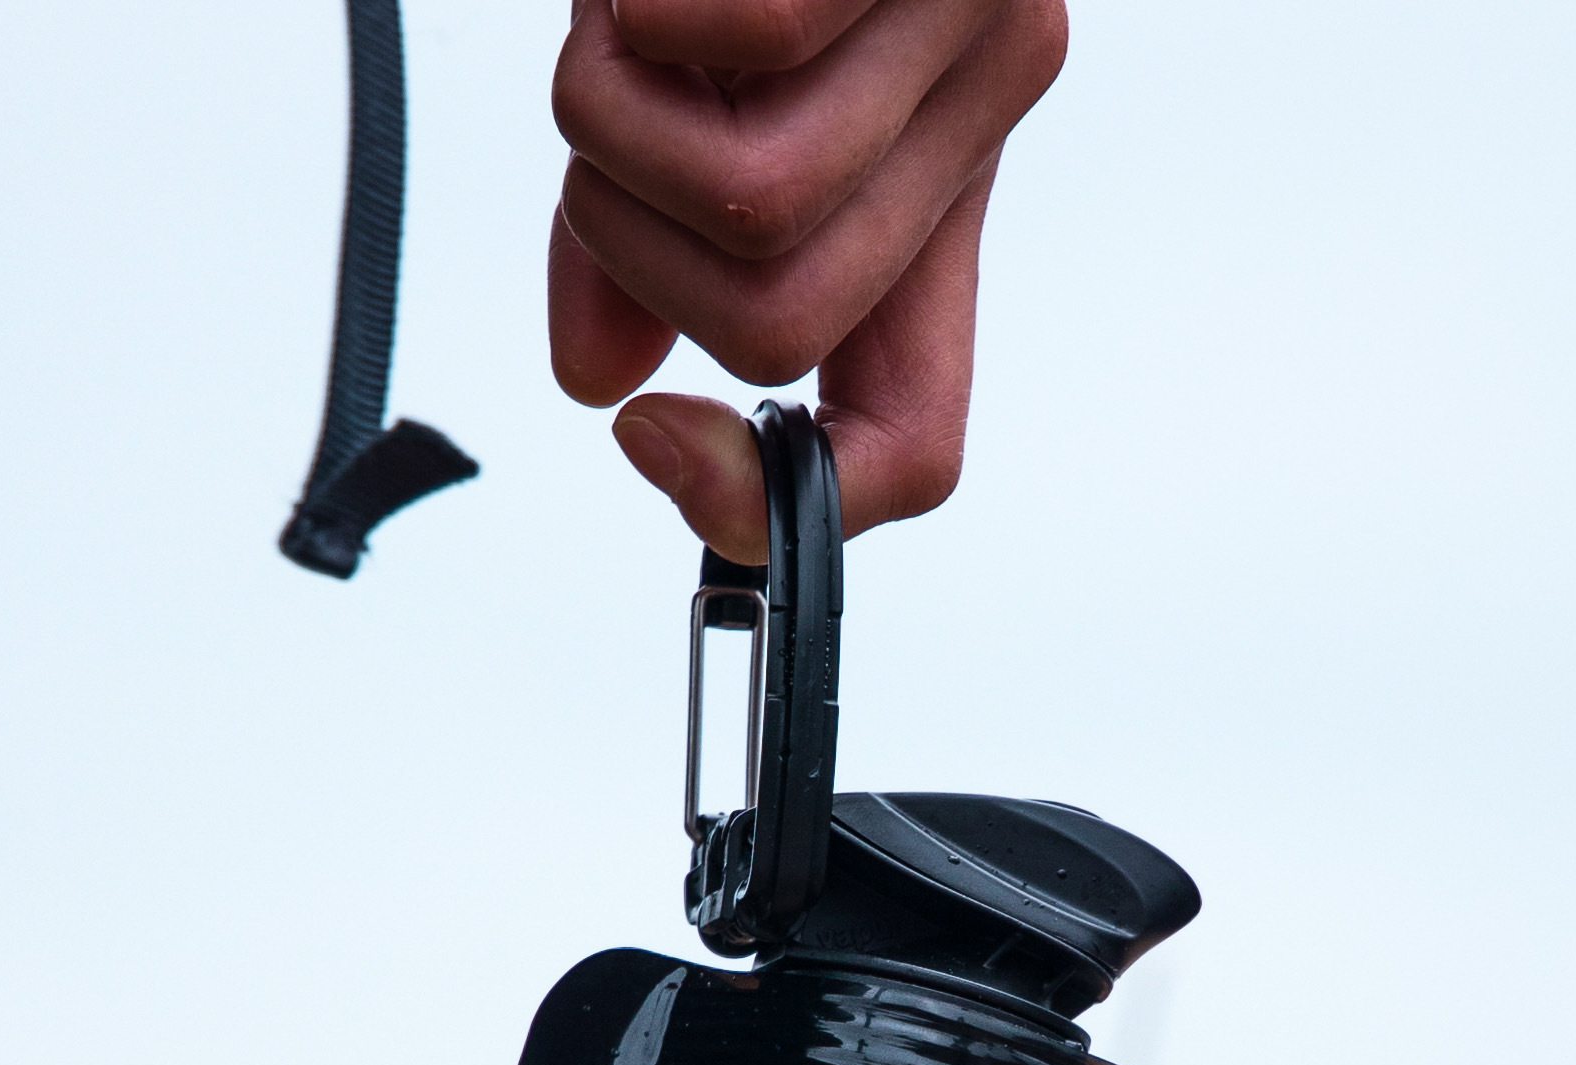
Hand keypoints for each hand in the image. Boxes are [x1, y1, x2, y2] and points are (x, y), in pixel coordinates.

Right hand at [547, 0, 1067, 551]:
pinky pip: (753, 38)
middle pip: (782, 327)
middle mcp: (980, 105)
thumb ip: (650, 237)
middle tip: (606, 126)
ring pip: (757, 202)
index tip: (646, 439)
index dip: (768, 504)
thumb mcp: (689, 91)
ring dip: (614, 127)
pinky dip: (643, 11)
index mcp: (939, 173)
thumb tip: (595, 379)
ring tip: (619, 23)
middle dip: (629, 252)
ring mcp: (974, 22)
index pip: (915, 440)